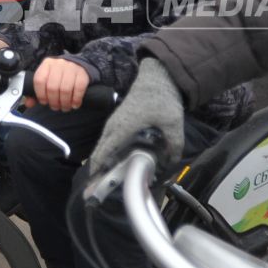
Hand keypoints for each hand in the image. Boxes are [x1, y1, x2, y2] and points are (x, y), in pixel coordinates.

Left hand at [31, 57, 90, 110]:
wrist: (79, 65)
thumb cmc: (60, 76)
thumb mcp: (47, 79)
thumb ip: (36, 92)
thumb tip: (28, 103)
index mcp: (46, 64)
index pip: (39, 80)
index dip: (40, 95)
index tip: (44, 102)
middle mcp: (58, 64)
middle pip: (52, 87)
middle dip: (53, 101)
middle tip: (56, 107)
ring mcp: (71, 68)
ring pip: (65, 89)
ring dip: (65, 102)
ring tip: (65, 107)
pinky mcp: (82, 73)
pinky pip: (78, 89)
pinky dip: (76, 99)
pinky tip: (74, 104)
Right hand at [89, 57, 184, 173]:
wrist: (157, 76)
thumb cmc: (162, 98)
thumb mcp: (173, 122)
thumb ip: (174, 144)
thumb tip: (172, 162)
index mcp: (123, 127)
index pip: (105, 151)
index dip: (98, 168)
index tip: (94, 184)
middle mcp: (114, 126)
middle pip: (99, 152)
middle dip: (96, 171)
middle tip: (93, 192)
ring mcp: (114, 123)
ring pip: (102, 147)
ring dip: (100, 163)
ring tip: (100, 182)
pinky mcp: (118, 122)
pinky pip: (107, 141)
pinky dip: (106, 154)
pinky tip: (112, 165)